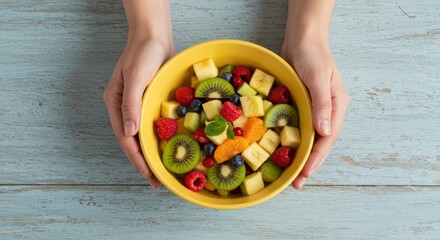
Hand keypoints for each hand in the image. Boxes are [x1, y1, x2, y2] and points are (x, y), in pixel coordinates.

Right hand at [103, 37, 173, 188]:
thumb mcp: (136, 78)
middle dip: (143, 162)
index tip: (149, 176)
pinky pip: (152, 125)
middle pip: (132, 142)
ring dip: (151, 153)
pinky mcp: (149, 101)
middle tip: (156, 181)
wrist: (154, 36)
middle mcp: (125, 108)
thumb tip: (129, 133)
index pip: (126, 139)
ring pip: (142, 136)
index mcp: (116, 104)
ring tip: (161, 171)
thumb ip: (131, 105)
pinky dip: (159, 138)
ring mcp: (137, 105)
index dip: (137, 159)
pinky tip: (167, 147)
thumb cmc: (143, 54)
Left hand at [281, 39, 348, 189]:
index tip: (305, 175)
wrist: (302, 38)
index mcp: (335, 107)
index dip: (316, 159)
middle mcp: (326, 111)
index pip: (327, 139)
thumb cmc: (313, 55)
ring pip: (307, 138)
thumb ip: (322, 104)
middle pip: (318, 143)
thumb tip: (324, 132)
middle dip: (308, 164)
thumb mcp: (317, 78)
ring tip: (289, 173)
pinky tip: (280, 149)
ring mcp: (313, 109)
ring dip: (299, 155)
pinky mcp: (300, 105)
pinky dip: (290, 140)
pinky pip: (296, 126)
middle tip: (296, 183)